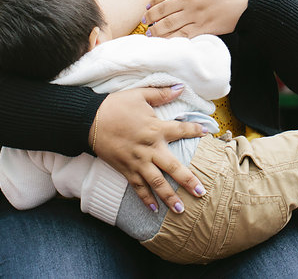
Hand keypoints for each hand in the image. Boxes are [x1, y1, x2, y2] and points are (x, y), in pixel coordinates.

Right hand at [90, 87, 208, 212]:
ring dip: (169, 197)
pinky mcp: (125, 169)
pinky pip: (137, 187)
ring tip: (181, 210)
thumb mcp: (140, 94)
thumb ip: (162, 94)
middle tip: (201, 192)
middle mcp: (150, 148)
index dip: (195, 130)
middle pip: (173, 167)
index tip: (208, 133)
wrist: (89, 120)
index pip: (181, 130)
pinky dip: (145, 199)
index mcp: (156, 128)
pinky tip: (153, 209)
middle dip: (188, 181)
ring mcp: (137, 161)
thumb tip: (180, 87)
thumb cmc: (115, 105)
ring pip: (156, 182)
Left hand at [142, 0, 248, 37]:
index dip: (153, 3)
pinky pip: (183, 35)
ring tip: (150, 35)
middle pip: (163, 11)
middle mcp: (190, 0)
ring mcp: (196, 15)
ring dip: (157, 31)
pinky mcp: (204, 28)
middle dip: (151, 18)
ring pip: (169, 25)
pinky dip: (172, 40)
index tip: (147, 9)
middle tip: (145, 23)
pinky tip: (165, 42)